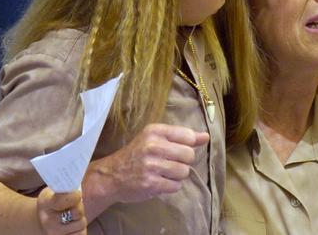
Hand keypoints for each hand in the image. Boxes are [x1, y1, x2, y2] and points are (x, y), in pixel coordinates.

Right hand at [36, 188, 86, 234]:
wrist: (39, 221)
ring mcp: (54, 233)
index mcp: (46, 203)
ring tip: (72, 215)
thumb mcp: (53, 191)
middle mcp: (48, 221)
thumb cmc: (52, 202)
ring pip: (82, 224)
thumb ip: (65, 187)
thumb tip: (79, 177)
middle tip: (75, 204)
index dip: (74, 196)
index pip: (62, 201)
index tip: (77, 193)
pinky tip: (73, 225)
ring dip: (81, 218)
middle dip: (80, 206)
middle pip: (77, 212)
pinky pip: (81, 234)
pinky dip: (80, 229)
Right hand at [91, 124, 208, 203]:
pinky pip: (175, 186)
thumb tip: (206, 137)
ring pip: (184, 172)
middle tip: (171, 163)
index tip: (179, 149)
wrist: (111, 176)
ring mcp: (151, 165)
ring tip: (165, 173)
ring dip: (178, 175)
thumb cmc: (137, 155)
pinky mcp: (150, 183)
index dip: (188, 145)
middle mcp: (152, 146)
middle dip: (184, 162)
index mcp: (155, 131)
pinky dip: (171, 186)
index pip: (187, 135)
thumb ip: (182, 137)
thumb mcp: (156, 139)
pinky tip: (160, 182)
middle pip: (189, 155)